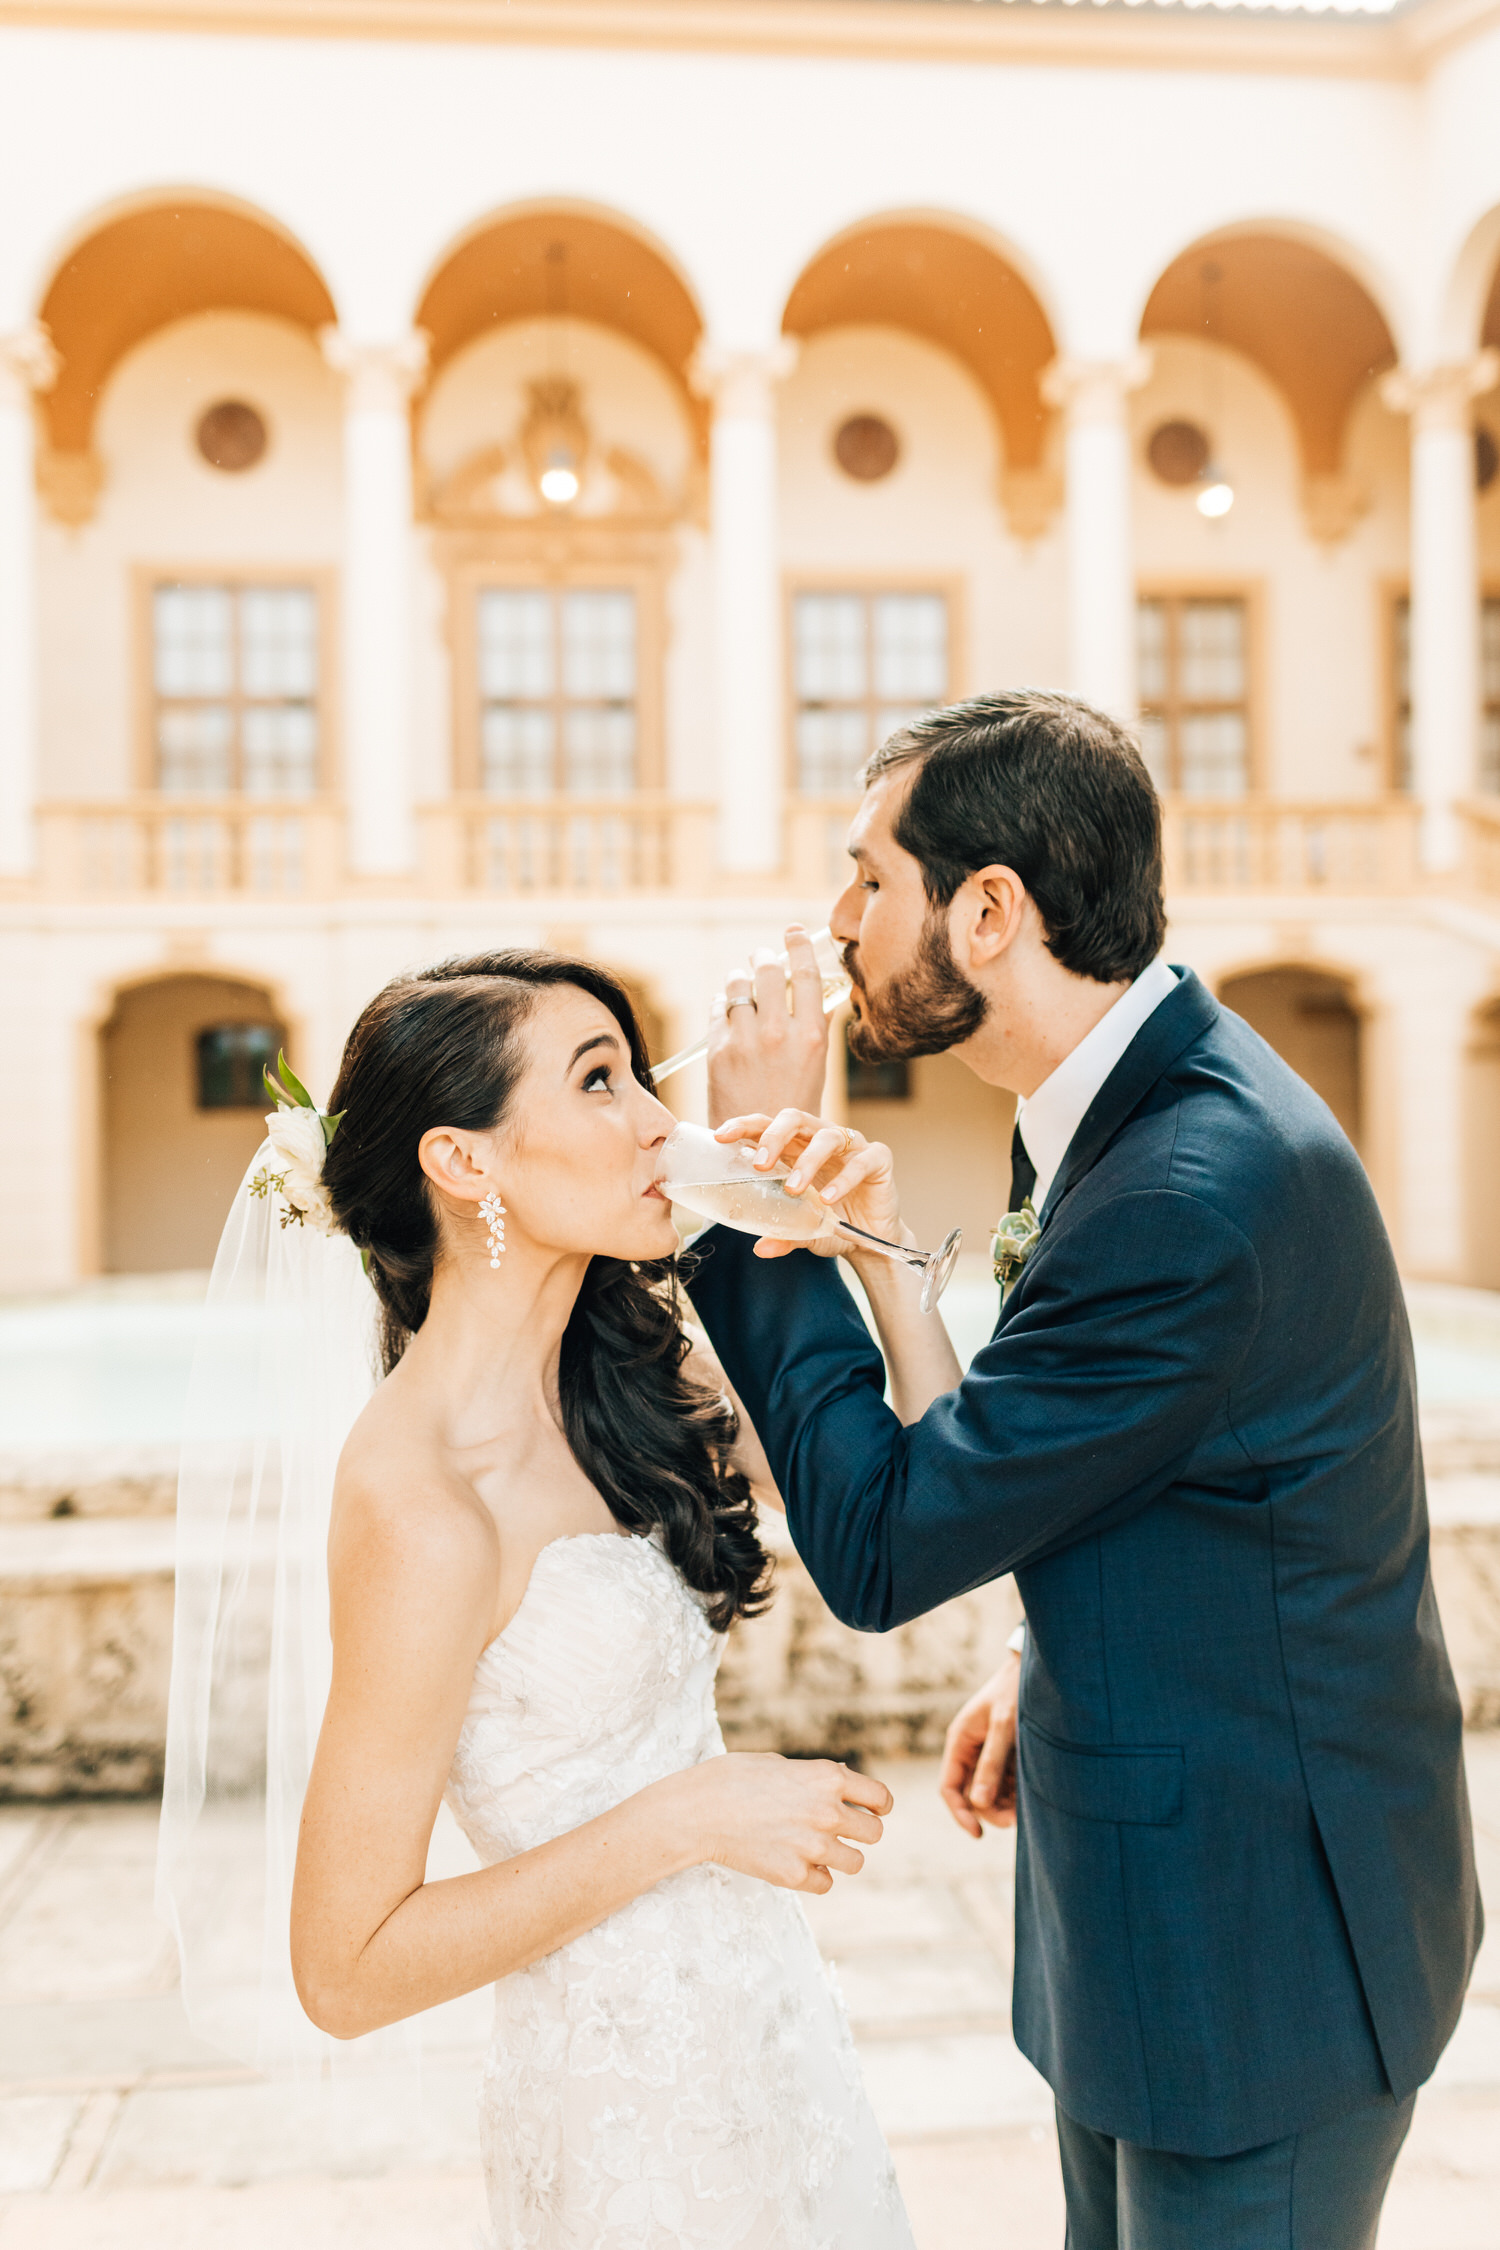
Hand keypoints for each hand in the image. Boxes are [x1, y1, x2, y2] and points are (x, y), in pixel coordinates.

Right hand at [675, 1752, 891, 1894]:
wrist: (698, 1811)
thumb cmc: (733, 1779)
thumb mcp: (780, 1764)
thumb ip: (816, 1777)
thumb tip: (845, 1782)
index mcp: (828, 1777)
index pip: (881, 1798)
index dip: (879, 1806)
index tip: (873, 1811)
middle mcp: (828, 1811)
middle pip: (875, 1833)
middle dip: (860, 1832)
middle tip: (839, 1831)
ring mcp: (813, 1846)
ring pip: (855, 1862)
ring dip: (839, 1856)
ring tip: (815, 1849)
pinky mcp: (795, 1875)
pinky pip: (826, 1883)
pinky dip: (815, 1876)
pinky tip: (795, 1863)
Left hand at [706, 926, 831, 1128]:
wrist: (760, 1147)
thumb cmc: (793, 1106)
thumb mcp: (816, 1067)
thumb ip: (814, 1027)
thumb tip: (815, 993)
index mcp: (811, 1036)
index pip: (806, 974)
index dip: (800, 946)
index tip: (794, 931)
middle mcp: (779, 1034)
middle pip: (768, 971)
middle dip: (764, 956)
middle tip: (762, 955)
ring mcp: (746, 1041)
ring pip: (738, 985)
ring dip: (740, 977)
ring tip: (742, 980)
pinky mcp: (719, 1051)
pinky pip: (718, 1009)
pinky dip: (723, 1002)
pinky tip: (727, 1006)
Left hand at [713, 1109, 905, 1263]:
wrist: (871, 1240)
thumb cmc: (830, 1223)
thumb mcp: (801, 1231)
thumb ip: (782, 1234)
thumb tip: (760, 1248)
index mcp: (795, 1147)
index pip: (765, 1124)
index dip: (743, 1125)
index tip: (720, 1136)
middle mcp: (820, 1138)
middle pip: (794, 1118)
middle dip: (773, 1136)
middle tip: (760, 1164)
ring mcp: (851, 1146)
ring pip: (826, 1136)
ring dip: (807, 1161)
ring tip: (794, 1188)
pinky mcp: (878, 1158)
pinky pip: (861, 1161)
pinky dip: (844, 1179)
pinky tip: (829, 1199)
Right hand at [939, 1651, 1020, 1838]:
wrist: (1038, 1671)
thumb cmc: (1016, 1691)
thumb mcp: (1004, 1726)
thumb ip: (991, 1763)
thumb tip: (979, 1804)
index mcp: (961, 1741)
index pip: (950, 1788)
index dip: (960, 1813)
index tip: (977, 1833)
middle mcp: (972, 1750)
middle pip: (972, 1794)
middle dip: (989, 1811)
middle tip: (1014, 1821)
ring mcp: (991, 1754)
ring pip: (991, 1792)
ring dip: (1006, 1805)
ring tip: (1027, 1808)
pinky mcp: (1010, 1755)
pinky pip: (1008, 1784)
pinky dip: (1017, 1794)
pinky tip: (1033, 1796)